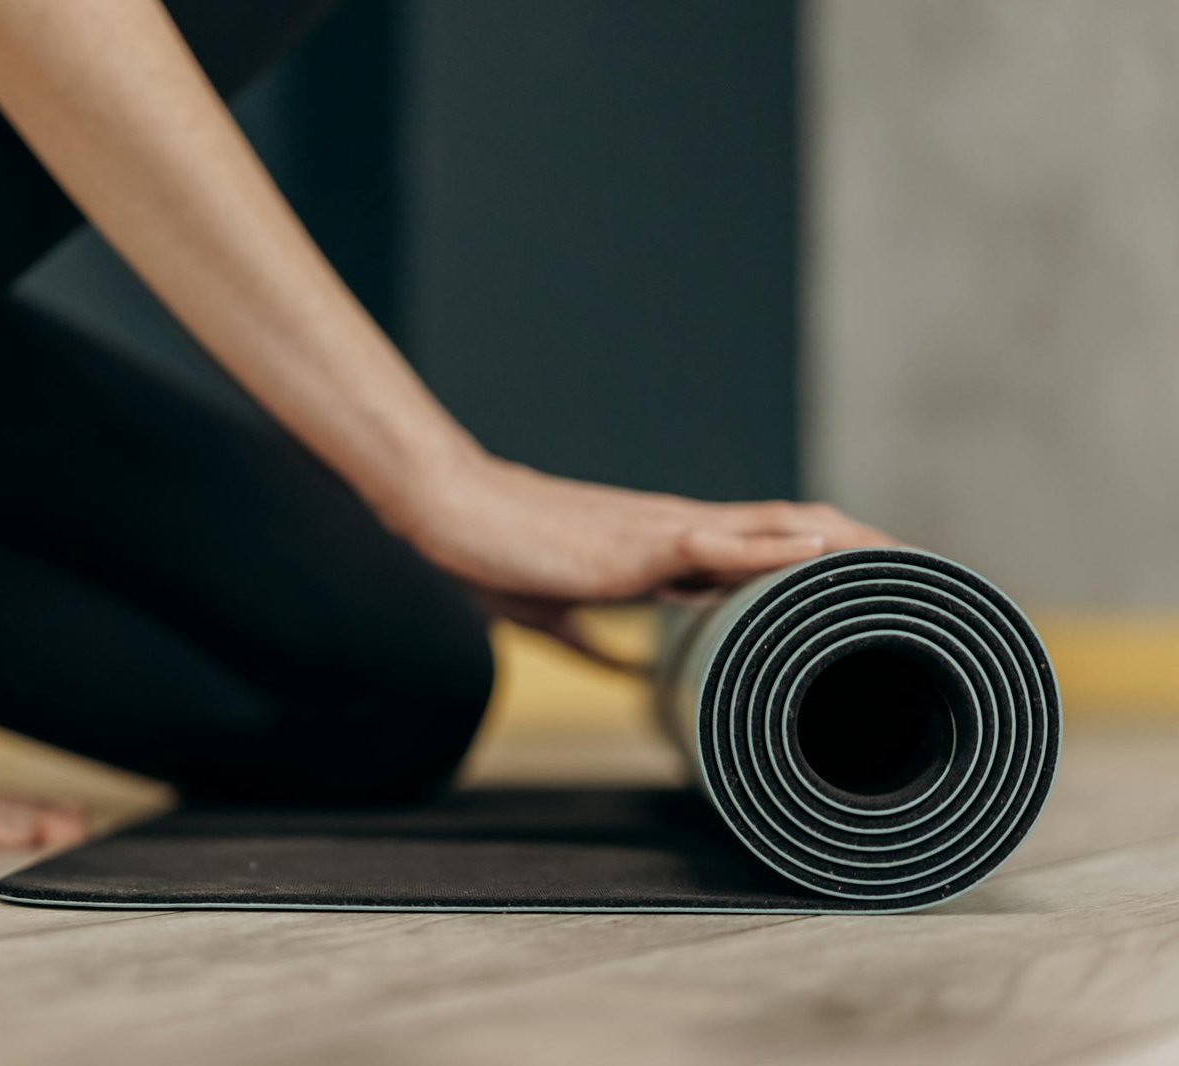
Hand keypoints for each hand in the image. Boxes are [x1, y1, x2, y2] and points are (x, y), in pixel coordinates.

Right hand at [395, 451, 895, 665]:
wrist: (453, 513)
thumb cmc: (497, 553)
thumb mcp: (556, 612)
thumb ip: (597, 642)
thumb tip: (632, 672)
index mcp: (666, 547)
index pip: (765, 547)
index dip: (824, 560)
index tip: (875, 584)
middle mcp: (681, 531)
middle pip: (796, 530)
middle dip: (865, 551)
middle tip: (929, 577)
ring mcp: (666, 532)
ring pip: (779, 529)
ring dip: (848, 546)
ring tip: (910, 565)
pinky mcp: (641, 545)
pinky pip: (723, 544)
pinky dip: (778, 551)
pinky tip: (826, 556)